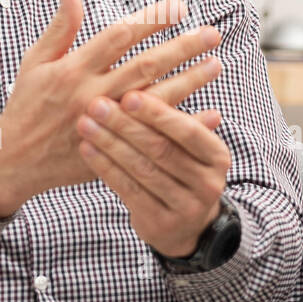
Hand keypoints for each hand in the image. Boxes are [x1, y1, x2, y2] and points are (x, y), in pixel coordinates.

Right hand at [0, 0, 223, 216]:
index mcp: (73, 69)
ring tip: (215, 65)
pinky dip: (185, 124)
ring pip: (156, 100)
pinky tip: (212, 113)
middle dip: (181, 48)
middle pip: (145, 66)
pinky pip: (157, 136)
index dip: (151, 20)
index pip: (119, 36)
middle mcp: (92, 95)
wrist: (14, 160)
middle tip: (211, 34)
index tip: (179, 7)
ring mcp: (106, 125)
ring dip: (190, 81)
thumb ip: (59, 26)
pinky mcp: (113, 150)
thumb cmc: (26, 104)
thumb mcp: (35, 61)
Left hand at [75, 88, 231, 257]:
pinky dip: (105, 167)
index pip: (186, 131)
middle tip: (96, 104)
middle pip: (161, 149)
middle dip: (125, 125)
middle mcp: (207, 183)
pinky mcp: (160, 224)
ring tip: (85, 123)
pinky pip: (128, 190)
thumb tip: (161, 75)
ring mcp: (186, 208)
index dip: (157, 114)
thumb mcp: (187, 147)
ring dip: (110, 144)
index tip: (128, 94)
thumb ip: (174, 119)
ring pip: (142, 170)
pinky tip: (87, 149)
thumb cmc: (180, 170)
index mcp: (217, 157)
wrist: (185, 227)